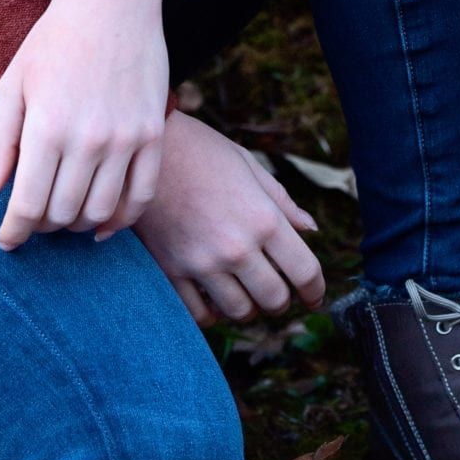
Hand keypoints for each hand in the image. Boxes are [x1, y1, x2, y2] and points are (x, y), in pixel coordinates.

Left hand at [0, 0, 168, 249]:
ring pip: (101, 212)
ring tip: (63, 216)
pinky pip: (142, 197)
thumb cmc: (53, 41)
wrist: (112, 1)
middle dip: (42, 226)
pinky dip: (121, 220)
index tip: (6, 241)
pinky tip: (101, 224)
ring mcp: (127, 139)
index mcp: (46, 125)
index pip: (28, 204)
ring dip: (78, 224)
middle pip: (63, 213)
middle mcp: (88, 138)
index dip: (14, 232)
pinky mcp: (154, 136)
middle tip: (33, 218)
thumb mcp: (13, 83)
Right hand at [121, 112, 324, 325]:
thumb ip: (281, 201)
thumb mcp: (247, 164)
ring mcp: (202, 263)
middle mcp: (236, 247)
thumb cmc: (200, 149)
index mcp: (263, 218)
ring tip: (243, 290)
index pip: (305, 272)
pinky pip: (199, 314)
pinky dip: (211, 312)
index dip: (316, 291)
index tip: (314, 297)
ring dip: (247, 306)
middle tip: (276, 290)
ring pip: (239, 311)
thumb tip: (311, 229)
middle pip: (274, 300)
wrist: (144, 146)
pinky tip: (213, 296)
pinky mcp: (171, 270)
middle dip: (281, 299)